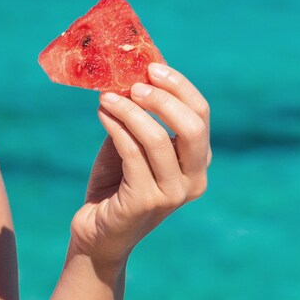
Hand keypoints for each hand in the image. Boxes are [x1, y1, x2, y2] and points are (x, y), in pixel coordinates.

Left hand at [70, 63, 211, 266]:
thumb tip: (131, 74)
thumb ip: (140, 117)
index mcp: (198, 162)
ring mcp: (172, 194)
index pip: (201, 114)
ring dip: (129, 111)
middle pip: (192, 126)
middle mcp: (194, 180)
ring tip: (106, 97)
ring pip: (157, 138)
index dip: (180, 87)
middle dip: (163, 98)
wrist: (98, 232)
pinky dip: (115, 127)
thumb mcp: (133, 144)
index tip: (152, 67)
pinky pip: (131, 153)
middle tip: (134, 84)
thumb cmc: (116, 183)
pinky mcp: (145, 202)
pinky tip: (102, 114)